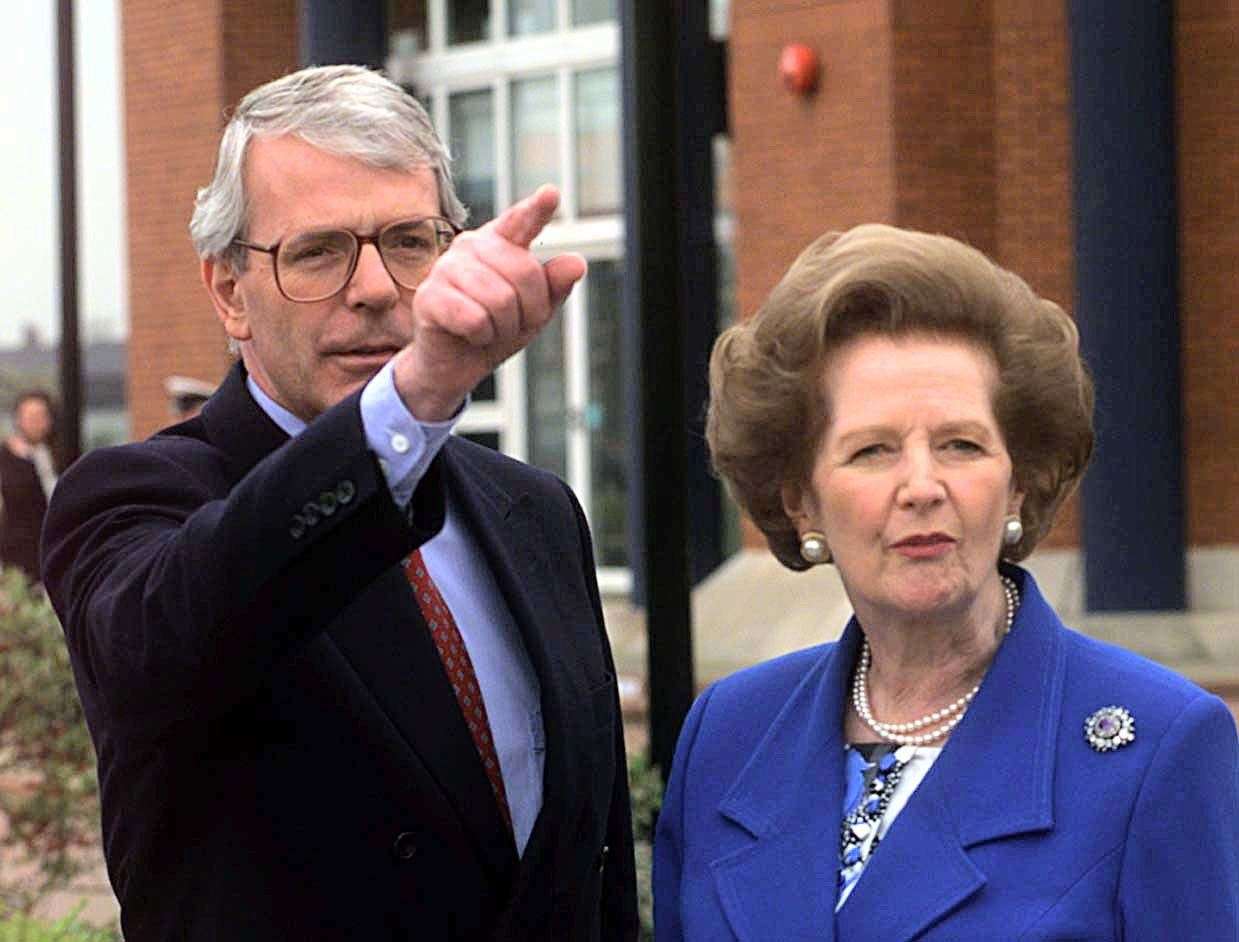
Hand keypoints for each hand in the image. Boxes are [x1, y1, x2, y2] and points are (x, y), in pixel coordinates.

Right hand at [392, 185, 585, 420]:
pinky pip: (475, 319)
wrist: (455, 365)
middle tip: (511, 323)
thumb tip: (576, 263)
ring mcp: (446, 268)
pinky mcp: (429, 296)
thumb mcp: (535, 310)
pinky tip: (470, 335)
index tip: (551, 194)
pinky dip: (481, 337)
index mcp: (499, 242)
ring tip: (489, 330)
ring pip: (500, 300)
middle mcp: (471, 246)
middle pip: (524, 272)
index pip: (520, 222)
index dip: (536, 210)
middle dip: (528, 310)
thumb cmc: (496, 330)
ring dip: (503, 327)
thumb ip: (554, 285)